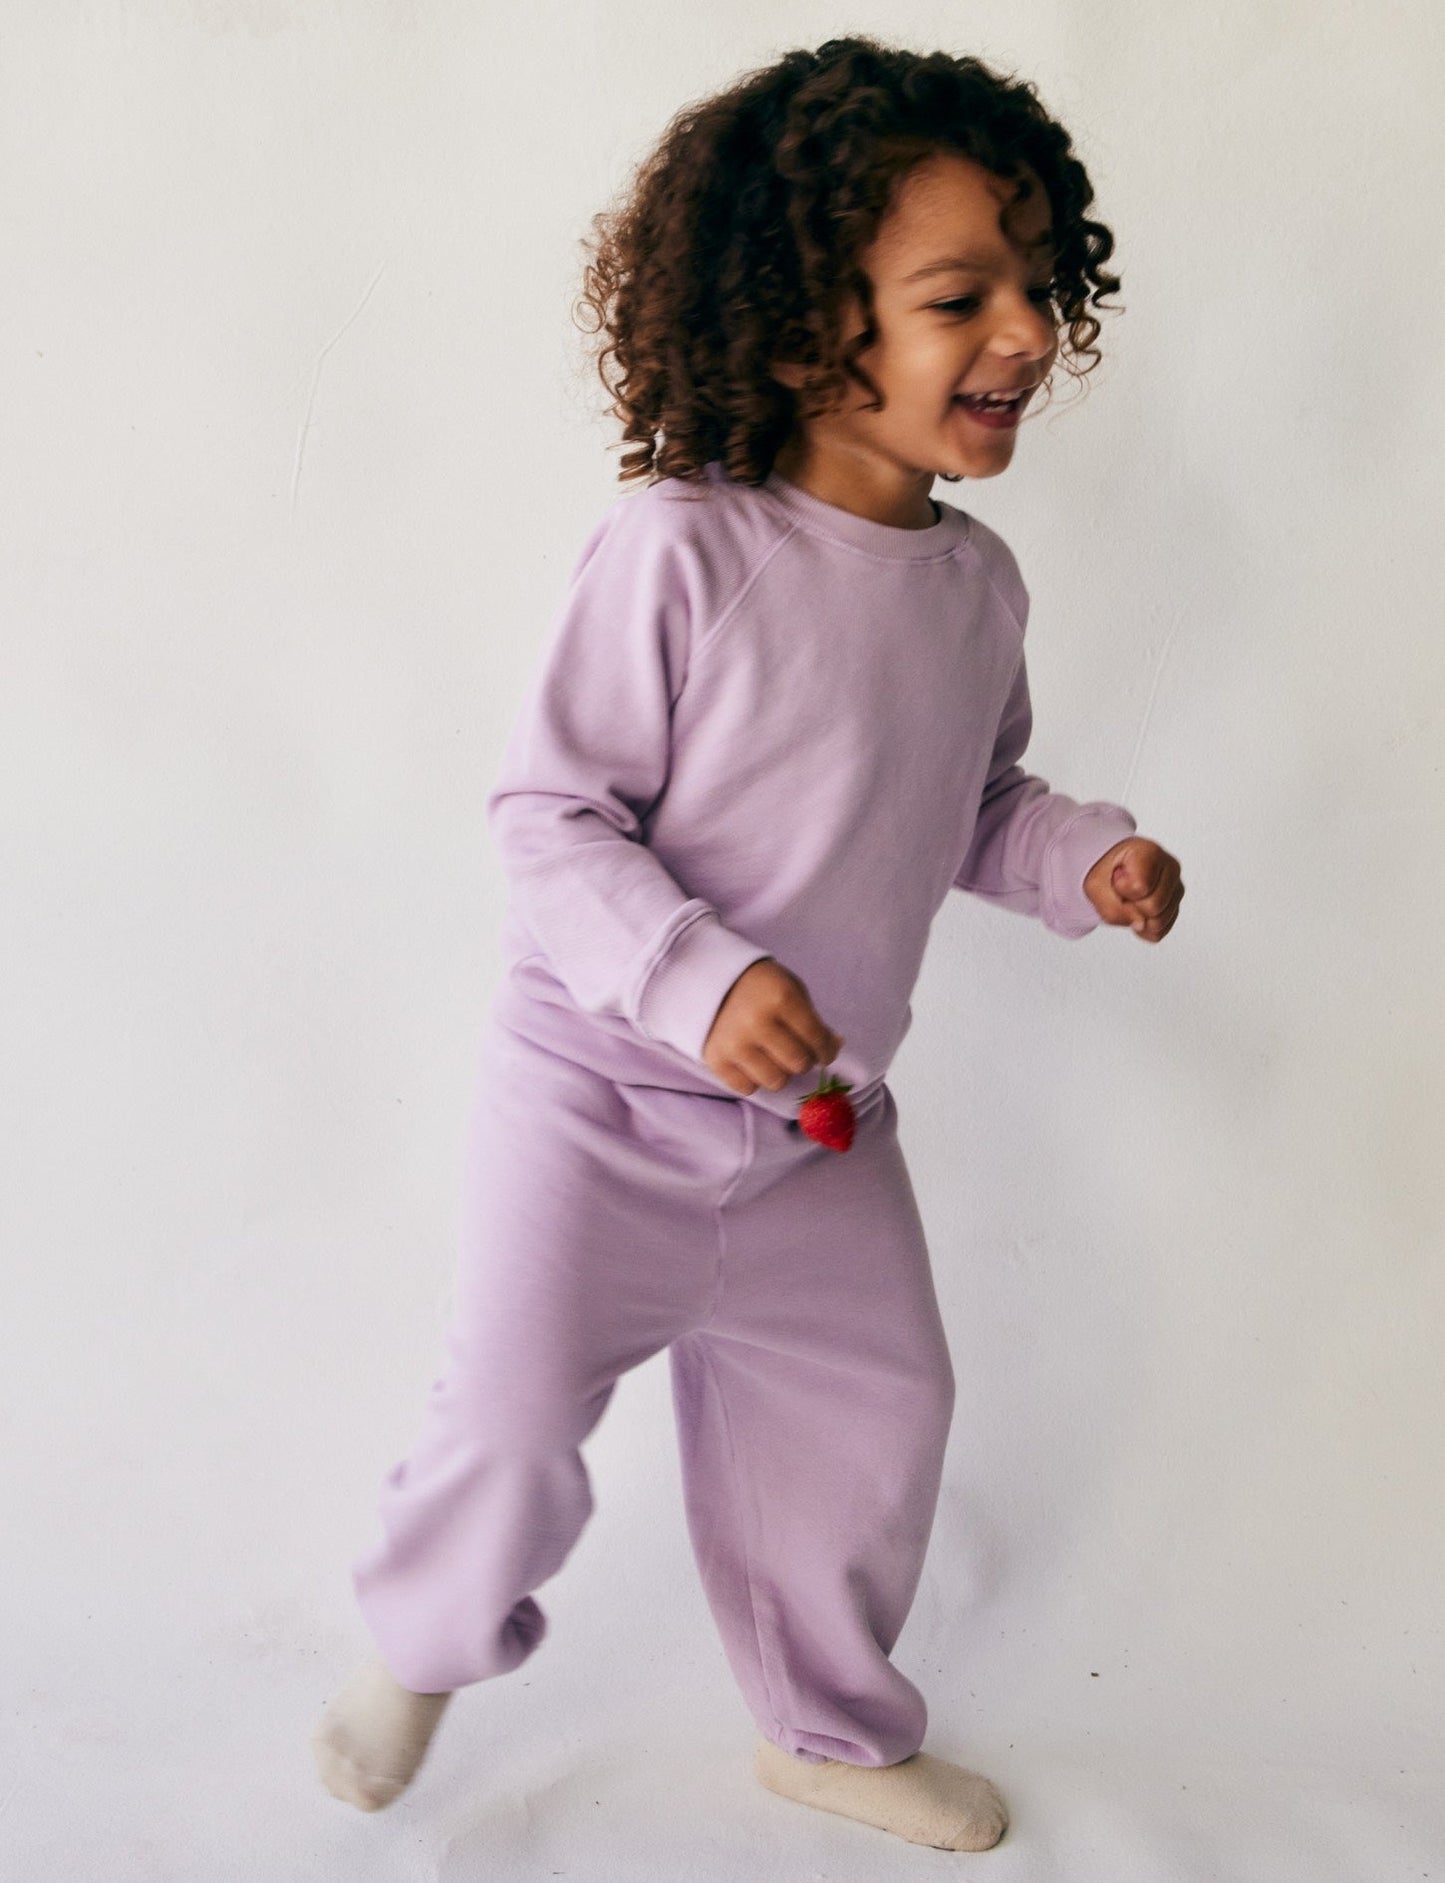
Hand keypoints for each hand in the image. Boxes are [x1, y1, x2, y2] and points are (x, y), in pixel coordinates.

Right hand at [701, 958, 844, 1096]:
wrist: (706, 979)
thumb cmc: (759, 985)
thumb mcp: (791, 990)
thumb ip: (814, 1019)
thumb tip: (835, 1045)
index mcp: (781, 998)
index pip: (817, 1039)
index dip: (827, 1051)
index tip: (825, 1053)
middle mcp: (757, 1022)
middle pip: (799, 1064)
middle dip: (803, 1060)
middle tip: (796, 1050)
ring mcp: (735, 1043)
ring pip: (776, 1081)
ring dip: (780, 1072)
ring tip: (774, 1056)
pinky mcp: (717, 1060)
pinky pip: (749, 1088)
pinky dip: (754, 1078)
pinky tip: (752, 1060)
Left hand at [1082, 837, 1184, 942]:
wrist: (1109, 871)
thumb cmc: (1105, 872)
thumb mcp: (1095, 887)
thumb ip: (1113, 907)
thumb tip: (1141, 924)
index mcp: (1151, 852)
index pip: (1141, 887)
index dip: (1121, 889)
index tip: (1116, 877)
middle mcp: (1171, 868)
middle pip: (1154, 906)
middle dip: (1130, 905)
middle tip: (1121, 891)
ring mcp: (1176, 889)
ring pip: (1158, 922)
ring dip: (1136, 918)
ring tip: (1129, 899)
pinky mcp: (1175, 908)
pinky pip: (1159, 932)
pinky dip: (1141, 928)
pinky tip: (1135, 910)